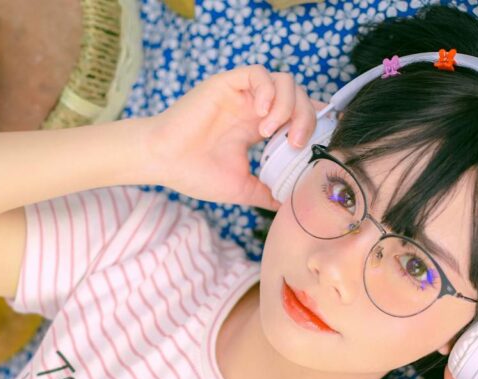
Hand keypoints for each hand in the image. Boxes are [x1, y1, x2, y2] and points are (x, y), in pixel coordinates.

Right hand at [145, 64, 327, 210]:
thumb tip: (288, 207)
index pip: (298, 114)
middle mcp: (253, 107)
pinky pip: (258, 73)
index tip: (314, 146)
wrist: (163, 162)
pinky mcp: (227, 83)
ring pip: (284, 81)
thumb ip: (266, 192)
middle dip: (306, 117)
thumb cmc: (194, 174)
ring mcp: (241, 94)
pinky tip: (261, 117)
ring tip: (273, 131)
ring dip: (288, 105)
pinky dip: (268, 91)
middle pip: (298, 96)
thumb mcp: (241, 188)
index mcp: (258, 127)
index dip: (313, 124)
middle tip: (295, 143)